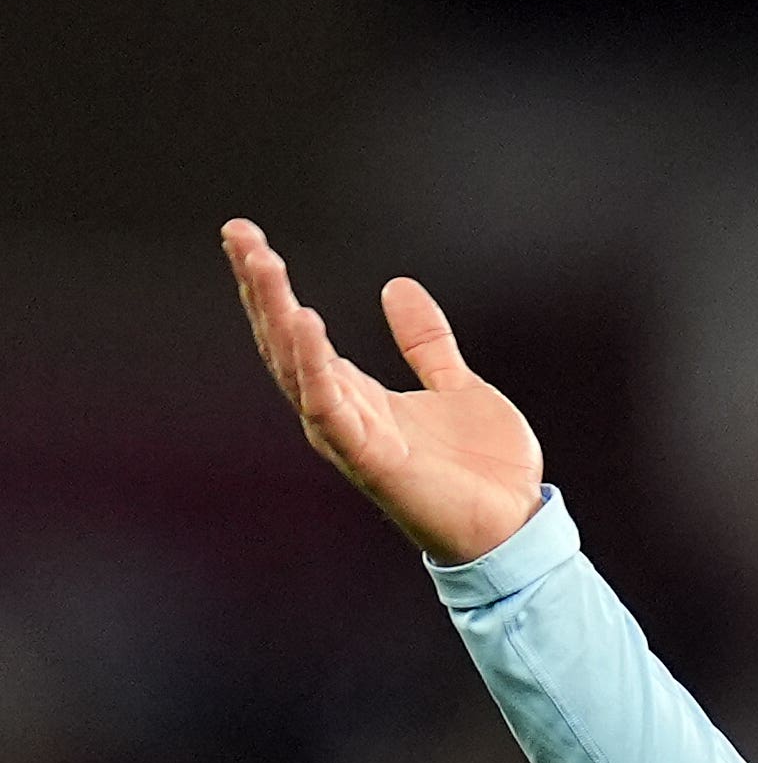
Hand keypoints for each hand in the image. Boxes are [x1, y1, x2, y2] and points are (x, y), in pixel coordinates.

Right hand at [224, 220, 543, 564]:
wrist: (515, 527)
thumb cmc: (483, 469)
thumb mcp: (457, 386)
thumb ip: (426, 341)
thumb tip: (397, 286)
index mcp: (356, 395)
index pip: (297, 332)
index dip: (271, 286)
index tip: (246, 236)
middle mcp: (341, 414)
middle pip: (284, 342)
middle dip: (261, 289)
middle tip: (239, 235)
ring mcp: (351, 438)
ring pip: (297, 369)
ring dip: (277, 316)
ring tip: (262, 266)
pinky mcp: (371, 460)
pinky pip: (331, 409)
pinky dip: (315, 368)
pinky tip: (306, 325)